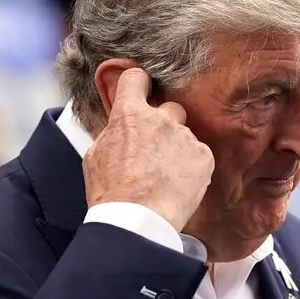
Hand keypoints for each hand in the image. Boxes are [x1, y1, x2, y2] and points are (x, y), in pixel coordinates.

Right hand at [83, 68, 213, 230]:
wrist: (138, 220)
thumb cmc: (113, 193)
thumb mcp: (95, 156)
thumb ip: (110, 133)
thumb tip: (116, 126)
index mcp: (130, 115)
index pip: (136, 79)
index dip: (138, 83)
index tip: (141, 89)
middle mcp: (161, 120)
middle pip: (169, 108)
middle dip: (164, 124)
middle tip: (155, 149)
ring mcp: (185, 137)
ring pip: (185, 135)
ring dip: (178, 149)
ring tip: (166, 175)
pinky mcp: (204, 157)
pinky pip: (199, 155)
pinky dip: (192, 167)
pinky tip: (178, 184)